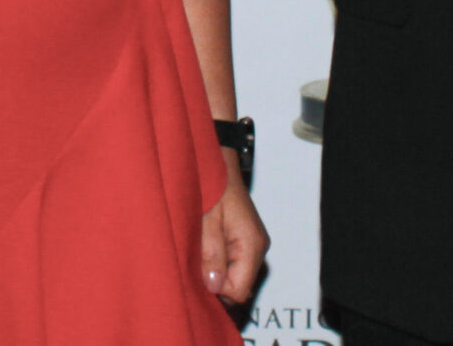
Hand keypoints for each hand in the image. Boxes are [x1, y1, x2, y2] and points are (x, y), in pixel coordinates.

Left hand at [201, 170, 266, 305]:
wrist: (218, 162)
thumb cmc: (212, 185)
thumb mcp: (206, 219)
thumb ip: (211, 253)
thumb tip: (215, 287)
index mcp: (251, 244)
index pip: (239, 291)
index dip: (216, 288)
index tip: (197, 272)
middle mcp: (258, 247)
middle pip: (238, 285)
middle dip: (215, 279)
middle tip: (194, 259)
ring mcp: (253, 244)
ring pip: (235, 275)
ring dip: (215, 269)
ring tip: (199, 247)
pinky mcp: (246, 240)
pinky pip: (233, 262)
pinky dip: (218, 260)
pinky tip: (205, 244)